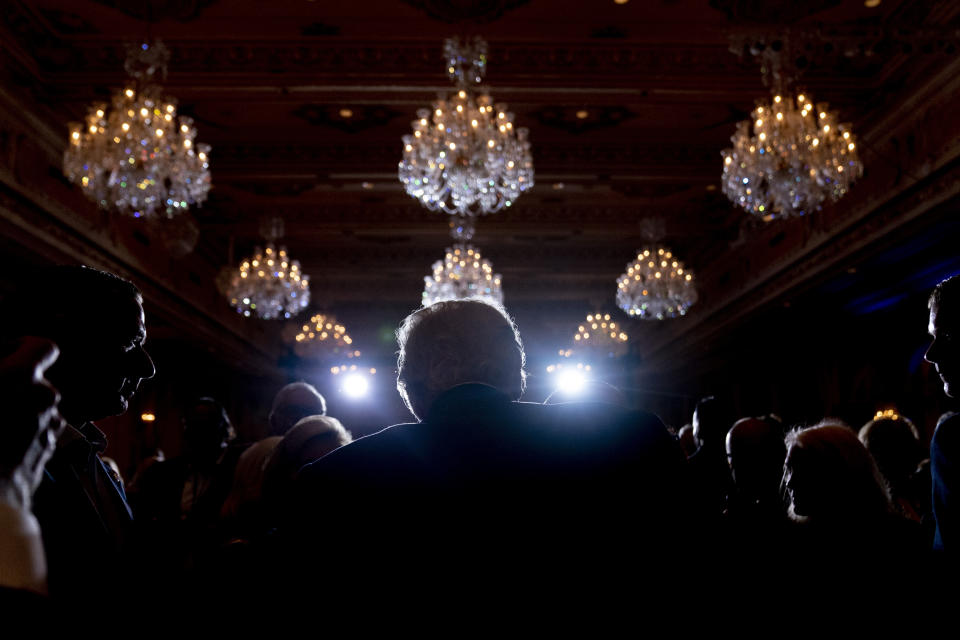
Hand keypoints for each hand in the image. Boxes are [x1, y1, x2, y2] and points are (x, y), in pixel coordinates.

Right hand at [0, 337, 63, 509]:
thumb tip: (1, 370)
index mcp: (20, 378)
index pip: (42, 347)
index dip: (24, 349)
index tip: (5, 355)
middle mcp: (43, 399)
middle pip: (38, 383)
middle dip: (17, 388)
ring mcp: (49, 427)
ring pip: (40, 410)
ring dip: (21, 412)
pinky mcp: (47, 453)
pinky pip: (39, 434)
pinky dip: (24, 433)